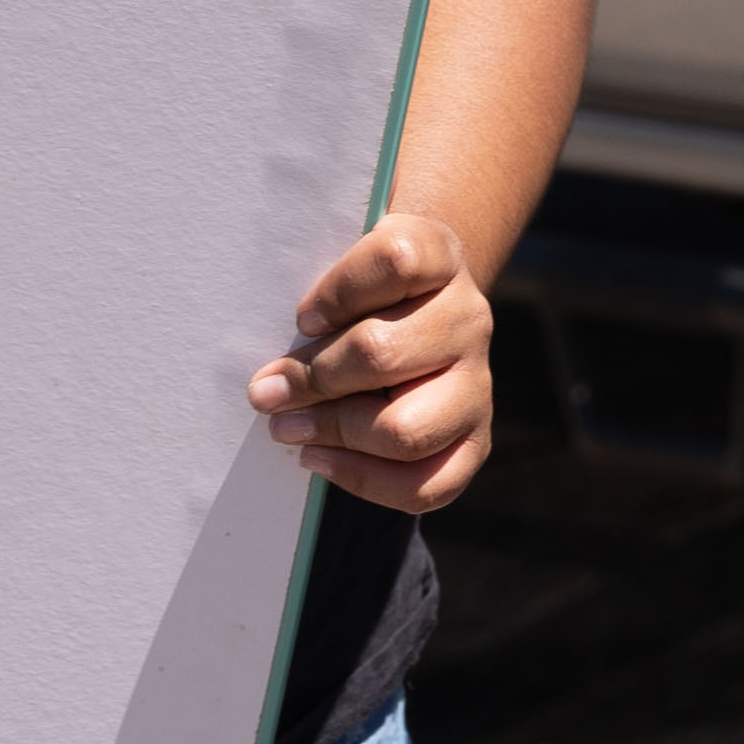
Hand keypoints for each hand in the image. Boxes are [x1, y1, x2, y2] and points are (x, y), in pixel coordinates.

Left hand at [254, 213, 501, 512]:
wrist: (418, 317)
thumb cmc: (362, 295)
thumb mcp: (347, 270)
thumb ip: (316, 305)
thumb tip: (273, 385)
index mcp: (441, 258)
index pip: (396, 262)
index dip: (338, 293)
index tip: (304, 318)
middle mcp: (470, 318)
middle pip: (383, 353)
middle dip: (312, 380)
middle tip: (266, 392)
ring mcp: (477, 384)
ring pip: (404, 429)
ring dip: (332, 433)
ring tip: (288, 428)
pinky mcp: (473, 442)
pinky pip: (425, 485)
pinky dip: (362, 480)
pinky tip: (321, 459)